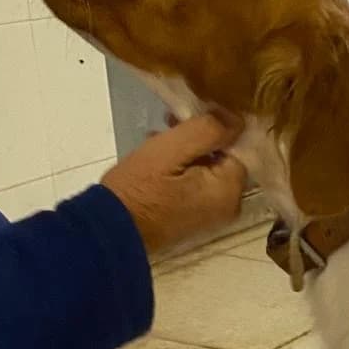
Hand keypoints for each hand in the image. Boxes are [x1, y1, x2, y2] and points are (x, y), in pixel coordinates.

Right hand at [102, 112, 246, 255]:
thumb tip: (237, 118)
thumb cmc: (139, 188)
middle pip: (223, 158)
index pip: (238, 147)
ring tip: (157, 138)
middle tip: (168, 124)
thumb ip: (209, 130)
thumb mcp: (171, 149)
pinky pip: (196, 184)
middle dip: (198, 139)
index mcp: (230, 192)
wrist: (110, 232)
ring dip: (186, 152)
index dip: (215, 128)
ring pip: (207, 169)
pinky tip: (158, 159)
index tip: (188, 116)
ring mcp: (211, 215)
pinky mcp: (193, 217)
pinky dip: (181, 169)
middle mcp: (228, 207)